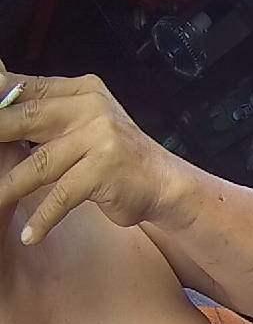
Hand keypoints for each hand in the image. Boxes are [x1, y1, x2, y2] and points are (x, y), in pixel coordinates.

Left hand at [0, 67, 179, 244]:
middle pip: (24, 118)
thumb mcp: (84, 125)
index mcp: (81, 90)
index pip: (25, 88)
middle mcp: (91, 108)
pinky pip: (61, 196)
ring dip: (8, 188)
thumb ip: (46, 113)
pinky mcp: (104, 171)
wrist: (166, 183)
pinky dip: (43, 219)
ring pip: (37, 164)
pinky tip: (30, 235)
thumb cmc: (116, 157)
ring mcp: (100, 138)